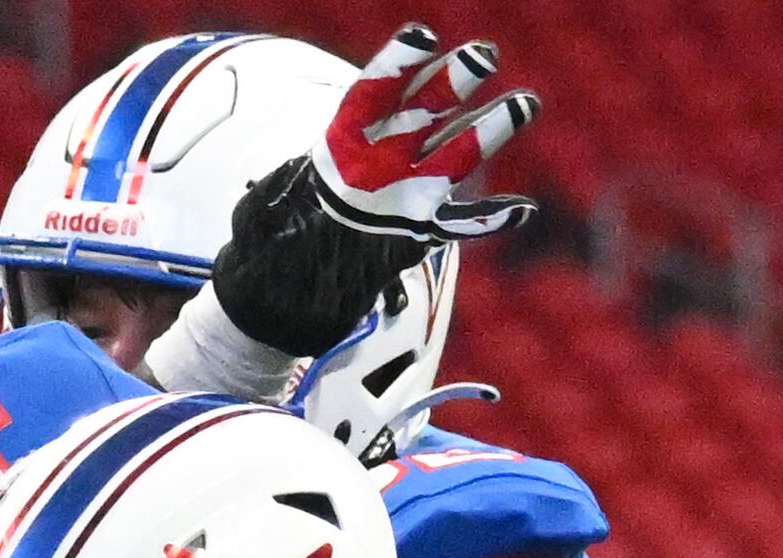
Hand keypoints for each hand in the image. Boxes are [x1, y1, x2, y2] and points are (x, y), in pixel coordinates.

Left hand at [208, 24, 537, 353]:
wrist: (283, 294)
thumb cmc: (268, 246)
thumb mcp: (258, 218)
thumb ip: (271, 201)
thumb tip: (277, 192)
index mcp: (343, 144)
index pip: (372, 94)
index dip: (396, 65)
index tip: (422, 38)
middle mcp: (382, 158)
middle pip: (424, 109)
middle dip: (453, 80)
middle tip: (483, 55)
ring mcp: (405, 192)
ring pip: (453, 154)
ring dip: (489, 130)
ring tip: (524, 104)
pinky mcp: (417, 232)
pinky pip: (460, 224)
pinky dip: (490, 219)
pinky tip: (521, 210)